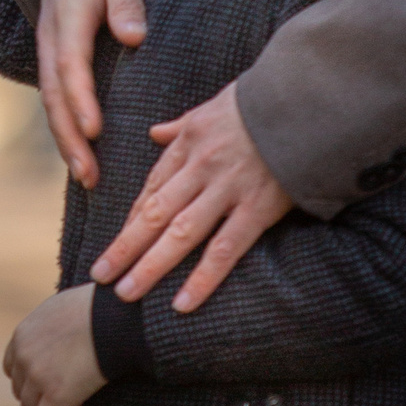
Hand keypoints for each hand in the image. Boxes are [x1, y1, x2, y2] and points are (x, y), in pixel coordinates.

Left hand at [3, 284, 104, 405]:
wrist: (113, 317)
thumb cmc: (97, 309)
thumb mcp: (61, 310)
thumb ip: (49, 327)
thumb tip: (57, 338)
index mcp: (22, 334)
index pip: (12, 367)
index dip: (30, 379)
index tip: (51, 381)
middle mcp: (24, 356)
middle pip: (21, 390)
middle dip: (41, 396)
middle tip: (69, 394)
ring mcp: (37, 377)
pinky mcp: (56, 395)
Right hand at [36, 0, 147, 188]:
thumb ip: (126, 0)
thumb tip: (133, 36)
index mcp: (68, 17)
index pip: (71, 64)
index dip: (81, 98)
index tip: (95, 130)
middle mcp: (51, 39)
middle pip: (55, 95)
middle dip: (70, 137)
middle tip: (89, 174)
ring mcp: (48, 51)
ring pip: (52, 102)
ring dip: (67, 141)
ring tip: (88, 178)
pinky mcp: (54, 60)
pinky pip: (56, 99)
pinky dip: (66, 129)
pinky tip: (82, 155)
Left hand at [88, 83, 293, 312]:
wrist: (305, 102)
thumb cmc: (261, 104)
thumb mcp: (213, 107)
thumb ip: (181, 126)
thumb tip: (155, 132)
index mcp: (189, 142)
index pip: (154, 187)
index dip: (133, 219)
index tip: (116, 244)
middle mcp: (200, 167)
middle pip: (155, 213)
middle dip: (125, 247)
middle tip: (100, 275)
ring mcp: (226, 189)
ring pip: (179, 234)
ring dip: (150, 266)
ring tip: (126, 293)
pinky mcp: (256, 209)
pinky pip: (224, 249)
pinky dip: (201, 278)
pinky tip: (181, 303)